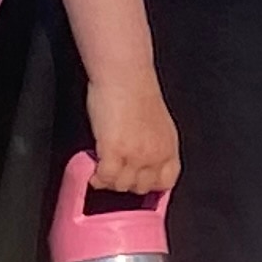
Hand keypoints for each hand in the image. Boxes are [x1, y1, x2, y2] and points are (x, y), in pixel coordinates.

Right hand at [82, 70, 179, 195]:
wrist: (124, 74)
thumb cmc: (137, 90)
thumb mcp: (157, 124)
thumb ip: (154, 146)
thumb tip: (143, 162)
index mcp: (169, 147)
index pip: (166, 182)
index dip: (149, 185)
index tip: (136, 182)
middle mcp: (155, 154)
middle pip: (140, 187)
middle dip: (125, 181)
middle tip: (113, 168)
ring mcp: (136, 155)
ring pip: (121, 186)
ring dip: (108, 179)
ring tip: (101, 164)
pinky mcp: (114, 151)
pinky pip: (105, 178)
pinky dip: (96, 176)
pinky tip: (92, 166)